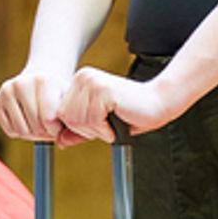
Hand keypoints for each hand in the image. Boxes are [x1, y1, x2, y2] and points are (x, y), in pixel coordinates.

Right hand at [0, 68, 75, 143]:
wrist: (39, 79)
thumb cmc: (57, 95)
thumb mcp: (68, 103)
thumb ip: (70, 123)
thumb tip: (62, 144)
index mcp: (42, 80)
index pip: (48, 119)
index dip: (56, 130)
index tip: (60, 126)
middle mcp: (21, 83)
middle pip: (35, 128)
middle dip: (45, 133)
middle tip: (50, 128)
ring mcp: (6, 91)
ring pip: (21, 131)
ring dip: (33, 135)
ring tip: (41, 126)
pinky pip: (9, 130)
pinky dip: (20, 132)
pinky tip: (27, 121)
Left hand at [56, 68, 174, 142]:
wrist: (158, 104)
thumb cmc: (130, 115)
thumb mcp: (99, 126)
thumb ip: (78, 131)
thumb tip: (59, 141)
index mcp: (79, 81)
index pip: (61, 114)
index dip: (78, 127)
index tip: (99, 125)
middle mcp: (82, 77)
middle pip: (66, 117)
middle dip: (87, 129)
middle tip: (108, 124)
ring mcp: (92, 82)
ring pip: (77, 120)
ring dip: (97, 130)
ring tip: (113, 121)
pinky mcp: (103, 90)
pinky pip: (92, 120)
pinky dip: (105, 128)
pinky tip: (118, 119)